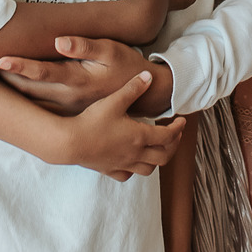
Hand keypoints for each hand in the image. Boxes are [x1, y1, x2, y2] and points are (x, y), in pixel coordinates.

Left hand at [0, 36, 159, 117]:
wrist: (143, 93)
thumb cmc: (125, 64)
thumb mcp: (111, 50)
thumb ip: (85, 46)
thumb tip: (60, 40)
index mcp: (77, 80)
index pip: (42, 73)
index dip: (20, 65)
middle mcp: (67, 98)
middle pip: (28, 90)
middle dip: (4, 79)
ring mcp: (66, 108)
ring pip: (30, 102)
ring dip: (9, 92)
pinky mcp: (66, 112)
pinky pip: (38, 108)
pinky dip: (20, 101)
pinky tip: (6, 93)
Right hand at [55, 71, 186, 180]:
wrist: (70, 143)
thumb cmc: (92, 121)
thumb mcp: (114, 100)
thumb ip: (133, 88)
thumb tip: (149, 77)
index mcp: (140, 136)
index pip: (168, 136)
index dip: (178, 128)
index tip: (181, 120)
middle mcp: (135, 154)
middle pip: (164, 156)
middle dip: (173, 145)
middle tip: (174, 135)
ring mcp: (123, 164)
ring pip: (149, 169)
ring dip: (157, 159)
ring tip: (157, 147)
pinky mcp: (109, 170)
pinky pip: (127, 175)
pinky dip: (135, 169)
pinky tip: (132, 160)